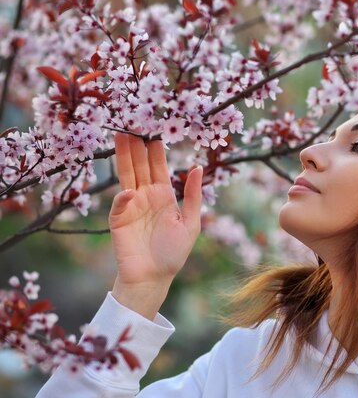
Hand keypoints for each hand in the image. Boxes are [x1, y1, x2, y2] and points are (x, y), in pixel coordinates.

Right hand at [108, 132, 202, 317]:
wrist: (154, 278)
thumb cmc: (173, 253)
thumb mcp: (191, 223)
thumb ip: (194, 195)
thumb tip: (199, 167)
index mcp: (164, 195)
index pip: (158, 166)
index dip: (156, 148)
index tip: (156, 126)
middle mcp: (146, 196)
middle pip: (139, 165)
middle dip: (137, 144)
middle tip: (135, 120)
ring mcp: (130, 206)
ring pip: (126, 176)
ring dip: (124, 158)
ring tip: (122, 135)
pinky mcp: (118, 220)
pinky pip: (120, 204)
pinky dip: (124, 197)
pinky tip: (131, 190)